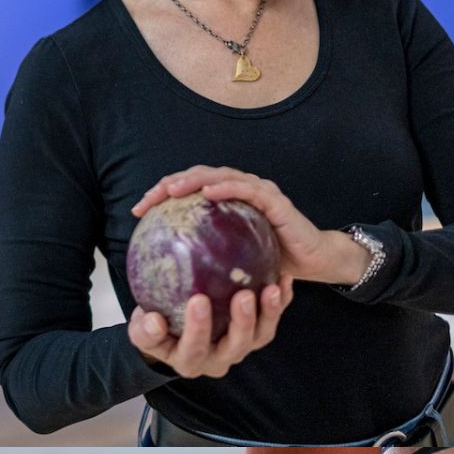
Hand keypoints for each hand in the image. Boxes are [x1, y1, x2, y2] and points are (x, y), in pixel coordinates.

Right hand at [128, 278, 292, 378]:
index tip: (198, 300)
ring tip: (271, 289)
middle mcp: (218, 358)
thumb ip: (145, 329)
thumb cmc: (156, 326)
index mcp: (189, 360)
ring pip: (259, 337)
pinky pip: (272, 318)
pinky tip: (284, 279)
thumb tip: (154, 321)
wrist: (171, 330)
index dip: (197, 329)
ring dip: (268, 314)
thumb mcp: (141, 329)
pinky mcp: (255, 332)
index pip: (193, 349)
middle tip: (244, 295)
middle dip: (241, 323)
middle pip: (235, 347)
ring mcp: (239, 346)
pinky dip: (281, 301)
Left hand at [132, 166, 366, 285]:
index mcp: (228, 202)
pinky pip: (247, 191)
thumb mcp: (231, 264)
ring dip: (193, 180)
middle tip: (147, 200)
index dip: (163, 195)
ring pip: (220, 176)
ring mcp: (259, 192)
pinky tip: (208, 194)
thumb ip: (207, 261)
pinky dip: (227, 188)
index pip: (191, 191)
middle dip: (170, 184)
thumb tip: (169, 277)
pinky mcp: (276, 201)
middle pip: (199, 177)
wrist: (313, 262)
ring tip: (171, 190)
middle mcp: (241, 190)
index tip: (139, 211)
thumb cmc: (272, 264)